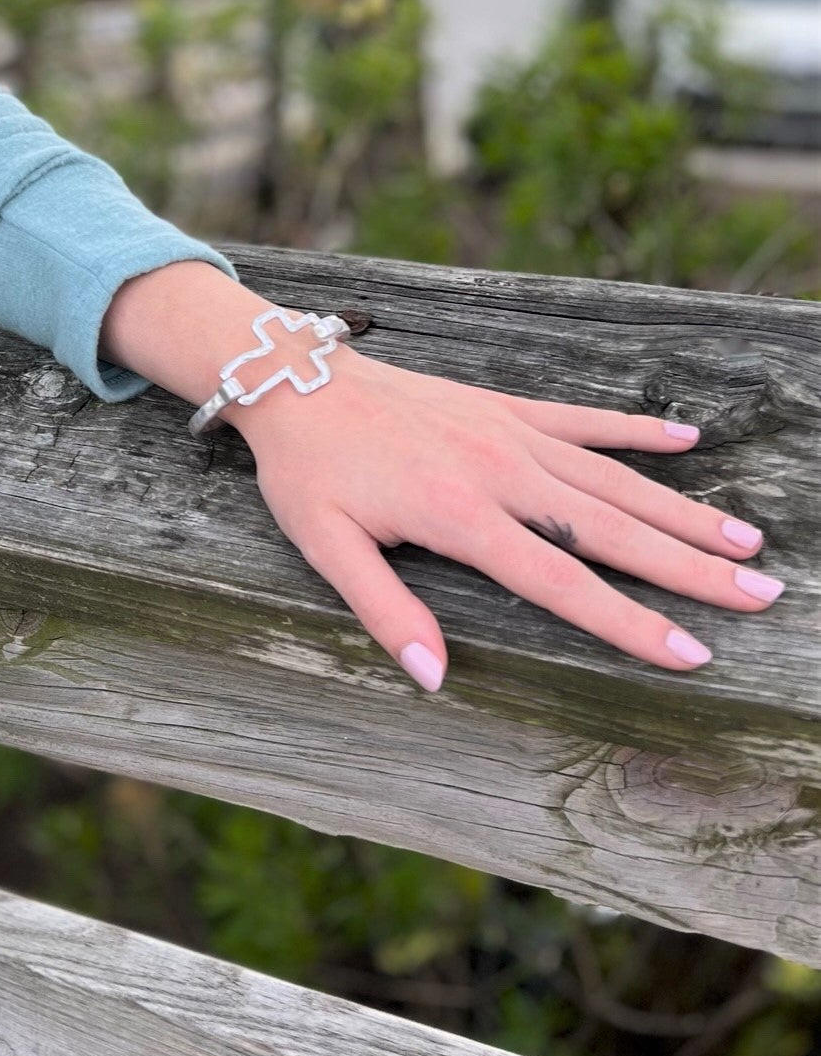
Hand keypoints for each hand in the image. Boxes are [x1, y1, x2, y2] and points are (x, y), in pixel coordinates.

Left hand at [98, 262, 782, 692]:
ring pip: (612, 479)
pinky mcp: (504, 406)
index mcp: (460, 516)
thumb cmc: (307, 470)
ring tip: (745, 539)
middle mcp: (500, 472)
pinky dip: (635, 430)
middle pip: (611, 530)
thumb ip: (383, 611)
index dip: (629, 622)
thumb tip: (435, 677)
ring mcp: (508, 433)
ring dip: (680, 509)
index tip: (691, 652)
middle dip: (690, 567)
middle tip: (760, 593)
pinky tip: (688, 437)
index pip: (562, 582)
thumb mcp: (324, 545)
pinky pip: (582, 420)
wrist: (294, 377)